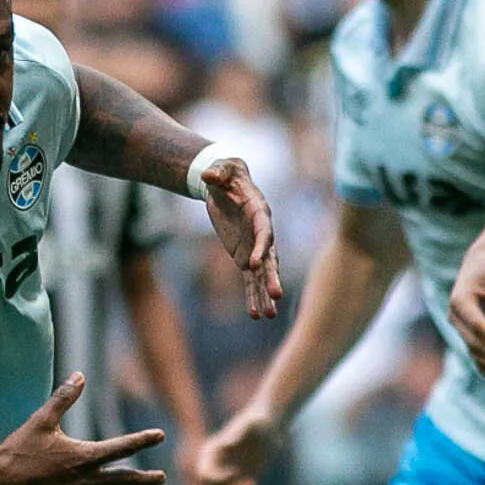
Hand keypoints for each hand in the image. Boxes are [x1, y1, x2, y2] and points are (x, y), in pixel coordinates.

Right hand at [0, 374, 167, 484]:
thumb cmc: (18, 450)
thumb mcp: (41, 419)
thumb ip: (63, 397)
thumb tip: (79, 375)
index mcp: (84, 456)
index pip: (123, 447)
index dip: (143, 440)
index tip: (160, 435)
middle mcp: (86, 480)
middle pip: (125, 479)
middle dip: (146, 478)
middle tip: (162, 477)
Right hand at [195, 402, 283, 484]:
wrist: (270, 427)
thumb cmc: (259, 421)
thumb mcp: (251, 424)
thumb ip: (238, 433)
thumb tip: (226, 445)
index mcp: (211, 452)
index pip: (204, 473)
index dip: (216, 480)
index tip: (236, 475)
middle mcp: (215, 466)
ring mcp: (226, 476)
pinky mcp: (239, 483)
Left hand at [201, 158, 283, 318]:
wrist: (226, 185)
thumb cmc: (226, 174)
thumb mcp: (221, 169)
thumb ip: (217, 172)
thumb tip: (208, 175)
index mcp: (259, 212)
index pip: (264, 232)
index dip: (261, 247)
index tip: (255, 263)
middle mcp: (262, 233)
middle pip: (270, 258)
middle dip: (272, 277)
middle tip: (277, 295)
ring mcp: (254, 248)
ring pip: (262, 274)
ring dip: (265, 294)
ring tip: (269, 315)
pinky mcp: (244, 257)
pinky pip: (250, 279)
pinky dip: (252, 296)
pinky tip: (254, 314)